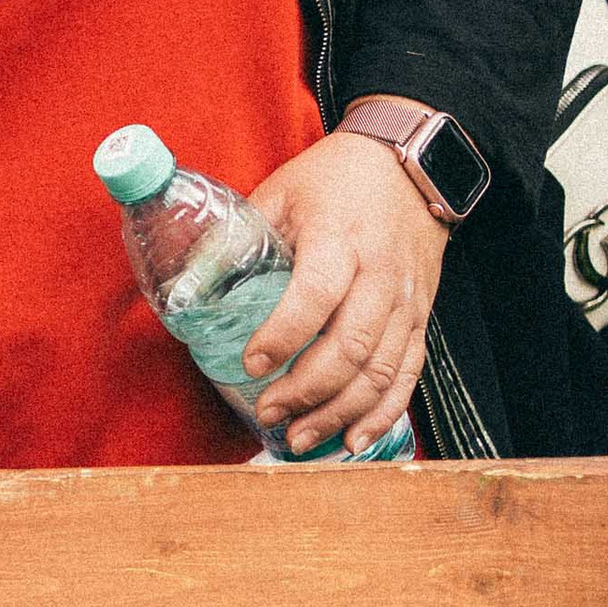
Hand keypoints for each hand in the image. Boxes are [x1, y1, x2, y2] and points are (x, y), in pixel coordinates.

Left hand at [239, 128, 447, 455]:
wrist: (410, 165)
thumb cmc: (337, 178)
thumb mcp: (279, 193)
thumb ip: (235, 239)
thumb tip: (187, 288)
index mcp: (339, 241)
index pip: (314, 297)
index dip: (282, 336)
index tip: (249, 364)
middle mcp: (379, 276)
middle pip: (349, 347)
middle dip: (306, 391)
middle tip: (269, 413)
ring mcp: (405, 301)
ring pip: (380, 371)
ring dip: (339, 413)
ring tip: (301, 438)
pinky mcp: (420, 317)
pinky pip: (408, 374)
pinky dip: (384, 413)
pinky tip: (355, 441)